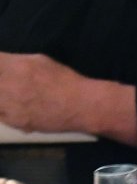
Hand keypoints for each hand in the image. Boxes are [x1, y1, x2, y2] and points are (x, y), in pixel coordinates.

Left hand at [0, 52, 136, 143]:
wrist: (82, 105)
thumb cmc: (65, 80)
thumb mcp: (40, 62)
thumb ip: (16, 62)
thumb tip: (2, 64)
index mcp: (17, 66)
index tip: (1, 70)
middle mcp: (9, 85)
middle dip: (1, 81)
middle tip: (8, 84)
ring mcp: (9, 105)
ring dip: (1, 96)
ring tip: (12, 94)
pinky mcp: (13, 122)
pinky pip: (0, 115)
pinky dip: (4, 111)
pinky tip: (15, 107)